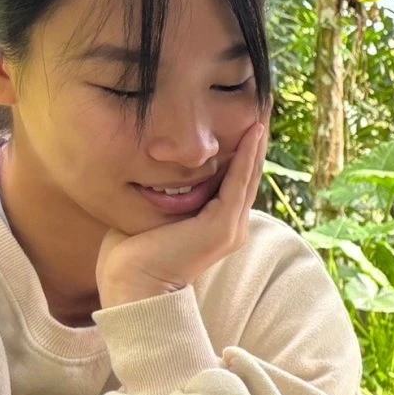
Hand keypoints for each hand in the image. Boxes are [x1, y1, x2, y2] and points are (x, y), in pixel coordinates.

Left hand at [95, 119, 267, 310]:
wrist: (135, 285)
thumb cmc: (132, 255)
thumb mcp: (150, 214)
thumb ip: (161, 194)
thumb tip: (150, 171)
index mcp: (216, 225)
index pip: (231, 182)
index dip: (238, 153)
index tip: (240, 124)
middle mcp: (231, 226)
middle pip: (246, 176)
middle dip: (252, 144)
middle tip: (260, 109)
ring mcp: (230, 227)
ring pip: (248, 176)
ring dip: (255, 144)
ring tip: (261, 114)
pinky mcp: (223, 225)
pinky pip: (239, 182)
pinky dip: (247, 156)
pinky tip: (253, 132)